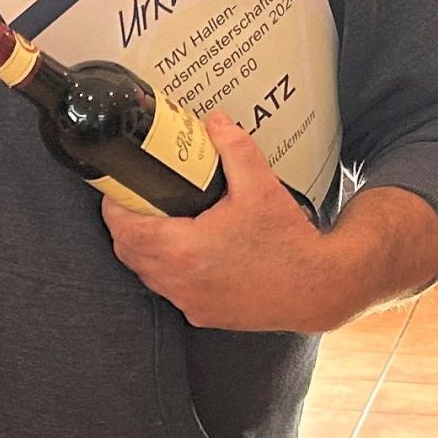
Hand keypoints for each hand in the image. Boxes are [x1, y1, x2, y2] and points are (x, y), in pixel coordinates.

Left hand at [103, 112, 338, 331]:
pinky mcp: (204, 315)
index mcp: (183, 250)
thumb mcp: (260, 186)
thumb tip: (214, 122)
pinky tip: (187, 253)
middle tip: (141, 201)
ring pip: (147, 274)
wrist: (321, 288)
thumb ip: (233, 148)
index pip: (123, 227)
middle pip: (128, 251)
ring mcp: (190, 303)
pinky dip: (169, 272)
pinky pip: (171, 291)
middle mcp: (180, 282)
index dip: (116, 205)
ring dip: (145, 250)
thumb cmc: (290, 244)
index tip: (122, 189)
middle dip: (128, 224)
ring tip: (162, 222)